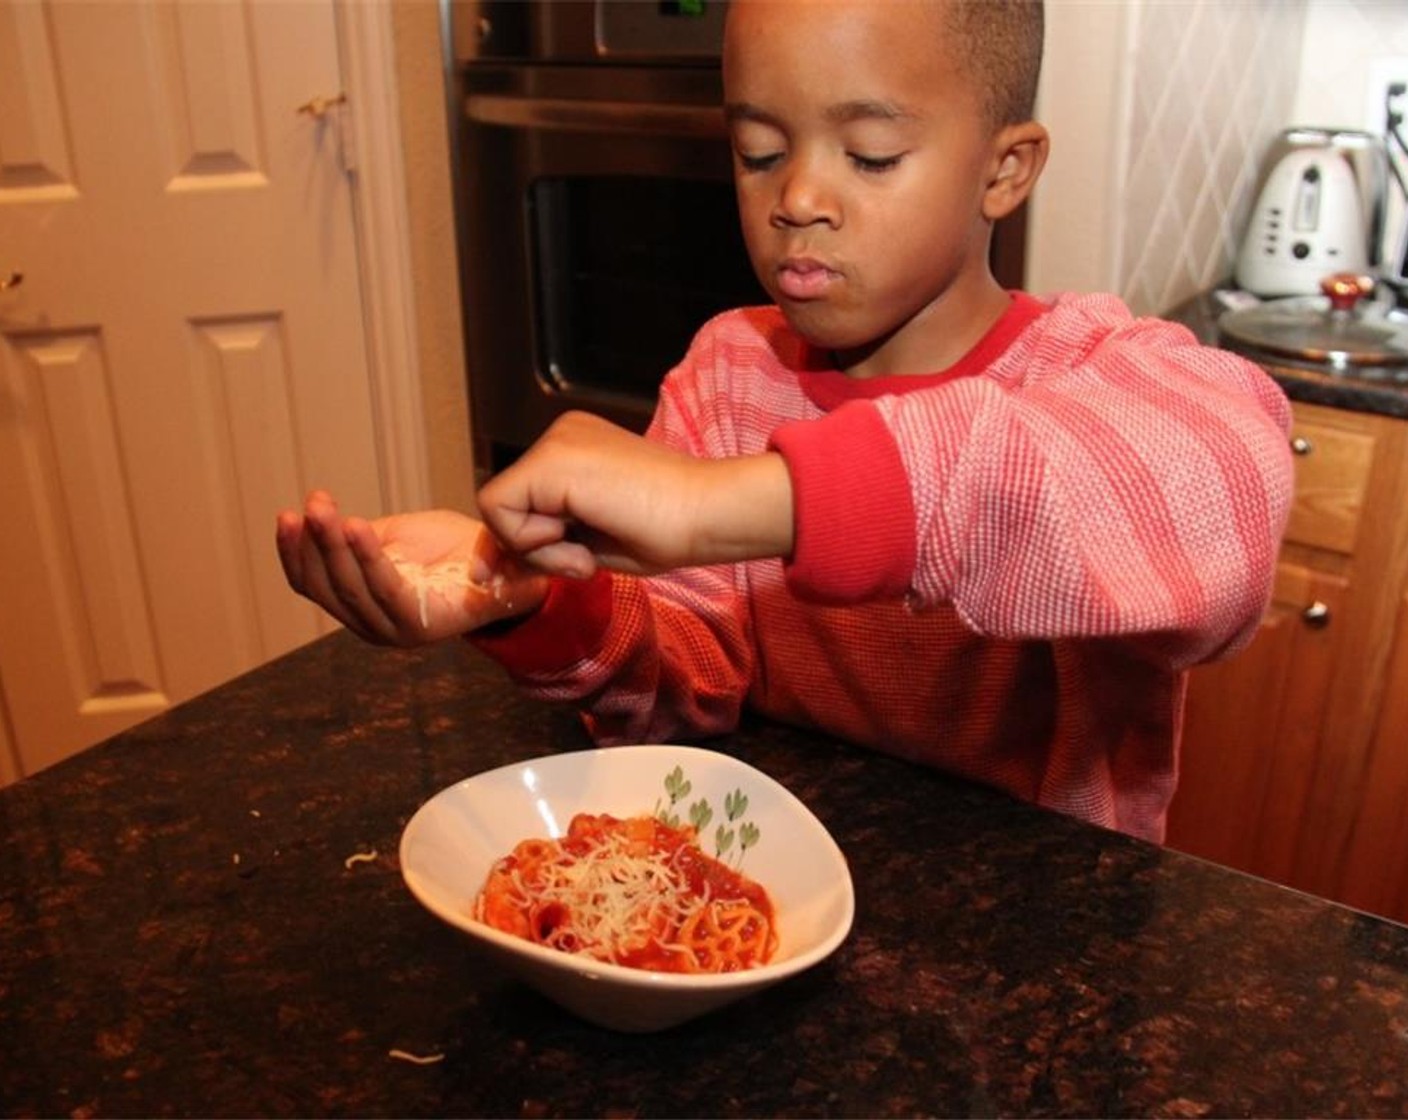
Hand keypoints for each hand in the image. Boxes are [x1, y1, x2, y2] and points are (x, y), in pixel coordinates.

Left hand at [275, 490, 548, 645]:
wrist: (470, 570)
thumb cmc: (493, 570)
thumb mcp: (511, 575)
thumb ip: (512, 578)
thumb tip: (517, 574)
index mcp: (423, 625)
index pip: (386, 595)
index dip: (369, 561)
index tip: (356, 523)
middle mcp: (384, 627)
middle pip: (347, 588)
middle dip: (330, 544)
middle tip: (322, 506)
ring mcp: (358, 612)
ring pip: (321, 583)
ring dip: (307, 545)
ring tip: (309, 505)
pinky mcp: (341, 589)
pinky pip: (307, 578)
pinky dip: (293, 551)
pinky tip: (288, 521)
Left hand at [476, 411, 794, 577]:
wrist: (706, 512)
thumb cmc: (669, 530)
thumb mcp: (593, 540)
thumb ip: (550, 543)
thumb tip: (492, 566)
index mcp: (576, 449)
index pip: (521, 500)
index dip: (527, 544)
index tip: (567, 566)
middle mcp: (560, 436)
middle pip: (504, 505)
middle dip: (531, 549)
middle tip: (582, 562)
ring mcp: (554, 442)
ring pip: (498, 510)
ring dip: (538, 550)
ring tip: (587, 553)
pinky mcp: (549, 459)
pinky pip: (500, 511)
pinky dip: (532, 543)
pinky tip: (579, 544)